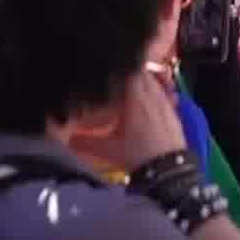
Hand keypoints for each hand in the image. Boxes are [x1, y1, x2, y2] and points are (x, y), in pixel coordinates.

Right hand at [63, 69, 189, 172]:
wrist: (169, 169)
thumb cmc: (138, 155)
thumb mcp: (107, 149)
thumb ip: (85, 142)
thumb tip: (66, 138)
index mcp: (135, 96)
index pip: (126, 70)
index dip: (115, 69)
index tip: (104, 72)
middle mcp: (152, 94)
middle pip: (140, 73)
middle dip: (126, 74)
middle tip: (113, 82)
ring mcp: (165, 101)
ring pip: (151, 82)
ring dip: (139, 83)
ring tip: (127, 93)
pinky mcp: (173, 111)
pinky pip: (161, 93)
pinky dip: (151, 94)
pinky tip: (143, 108)